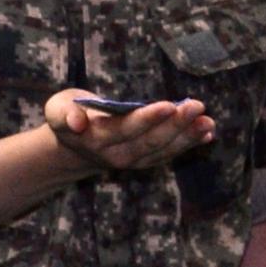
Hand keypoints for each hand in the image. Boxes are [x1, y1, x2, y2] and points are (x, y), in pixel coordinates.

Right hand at [42, 90, 214, 174]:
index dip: (148, 119)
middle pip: (150, 141)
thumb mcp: (57, 108)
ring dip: (188, 136)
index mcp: (96, 139)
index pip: (125, 129)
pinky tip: (207, 132)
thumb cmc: (69, 116)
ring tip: (208, 121)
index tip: (169, 105)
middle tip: (197, 105)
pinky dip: (189, 143)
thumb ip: (63, 113)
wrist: (75, 148)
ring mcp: (134, 161)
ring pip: (164, 149)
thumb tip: (76, 121)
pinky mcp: (147, 160)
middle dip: (175, 124)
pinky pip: (170, 153)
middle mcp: (117, 155)